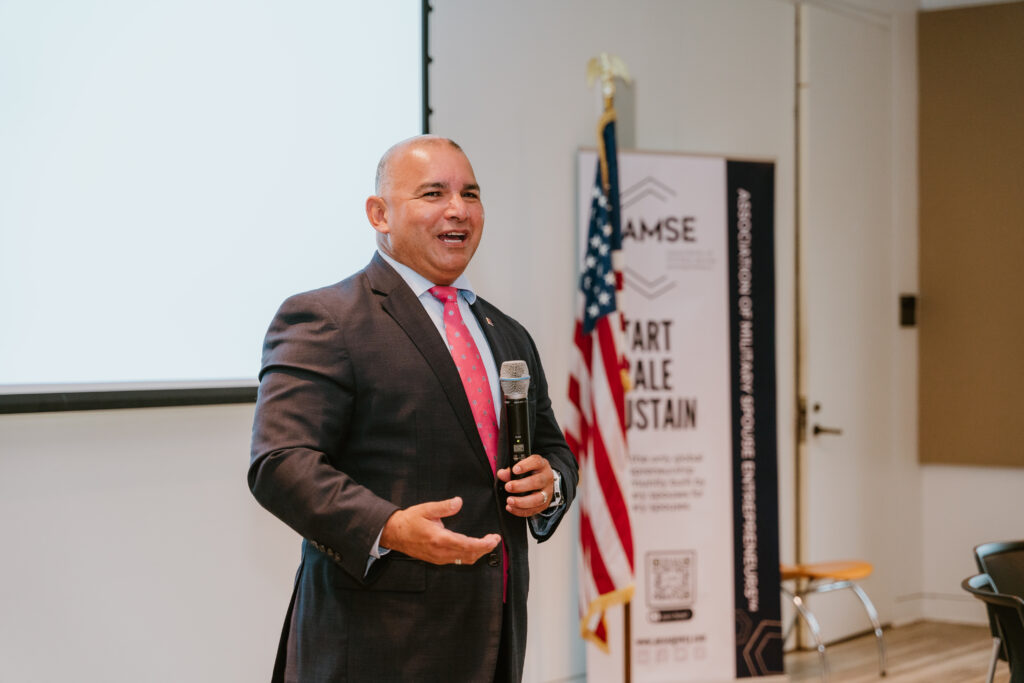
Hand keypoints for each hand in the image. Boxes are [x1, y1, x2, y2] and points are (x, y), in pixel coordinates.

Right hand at [380, 496, 500, 565]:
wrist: (394, 534)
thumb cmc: (409, 521)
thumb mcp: (426, 509)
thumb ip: (444, 506)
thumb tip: (459, 502)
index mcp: (439, 539)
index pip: (468, 545)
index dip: (484, 544)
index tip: (494, 538)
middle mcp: (441, 552)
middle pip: (470, 555)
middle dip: (485, 549)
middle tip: (495, 539)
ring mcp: (439, 558)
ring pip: (465, 560)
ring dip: (478, 553)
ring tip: (488, 543)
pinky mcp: (437, 560)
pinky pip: (458, 561)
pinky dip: (469, 555)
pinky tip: (473, 548)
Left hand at [497, 454, 554, 516]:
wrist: (545, 481)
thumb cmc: (531, 472)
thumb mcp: (522, 467)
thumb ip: (510, 470)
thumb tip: (502, 474)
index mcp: (541, 465)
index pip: (536, 462)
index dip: (525, 466)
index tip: (515, 470)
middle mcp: (546, 477)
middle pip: (537, 481)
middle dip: (521, 486)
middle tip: (508, 487)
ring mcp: (547, 492)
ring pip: (538, 499)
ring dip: (522, 502)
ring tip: (510, 501)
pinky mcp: (545, 504)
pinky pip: (534, 510)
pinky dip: (521, 511)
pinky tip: (511, 507)